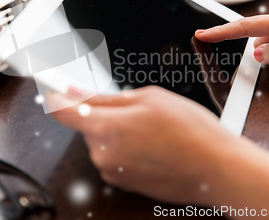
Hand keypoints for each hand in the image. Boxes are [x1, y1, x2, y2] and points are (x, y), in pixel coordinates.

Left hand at [47, 86, 240, 204]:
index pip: (62, 110)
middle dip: (103, 112)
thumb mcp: (150, 98)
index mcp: (106, 128)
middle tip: (136, 109)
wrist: (217, 169)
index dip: (55, 95)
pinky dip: (127, 147)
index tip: (52, 87)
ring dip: (118, 130)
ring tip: (152, 129)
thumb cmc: (191, 132)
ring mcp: (113, 171)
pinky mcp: (124, 182)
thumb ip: (106, 98)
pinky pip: (115, 156)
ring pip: (103, 140)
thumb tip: (77, 92)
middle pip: (87, 124)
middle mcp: (103, 154)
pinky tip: (153, 144)